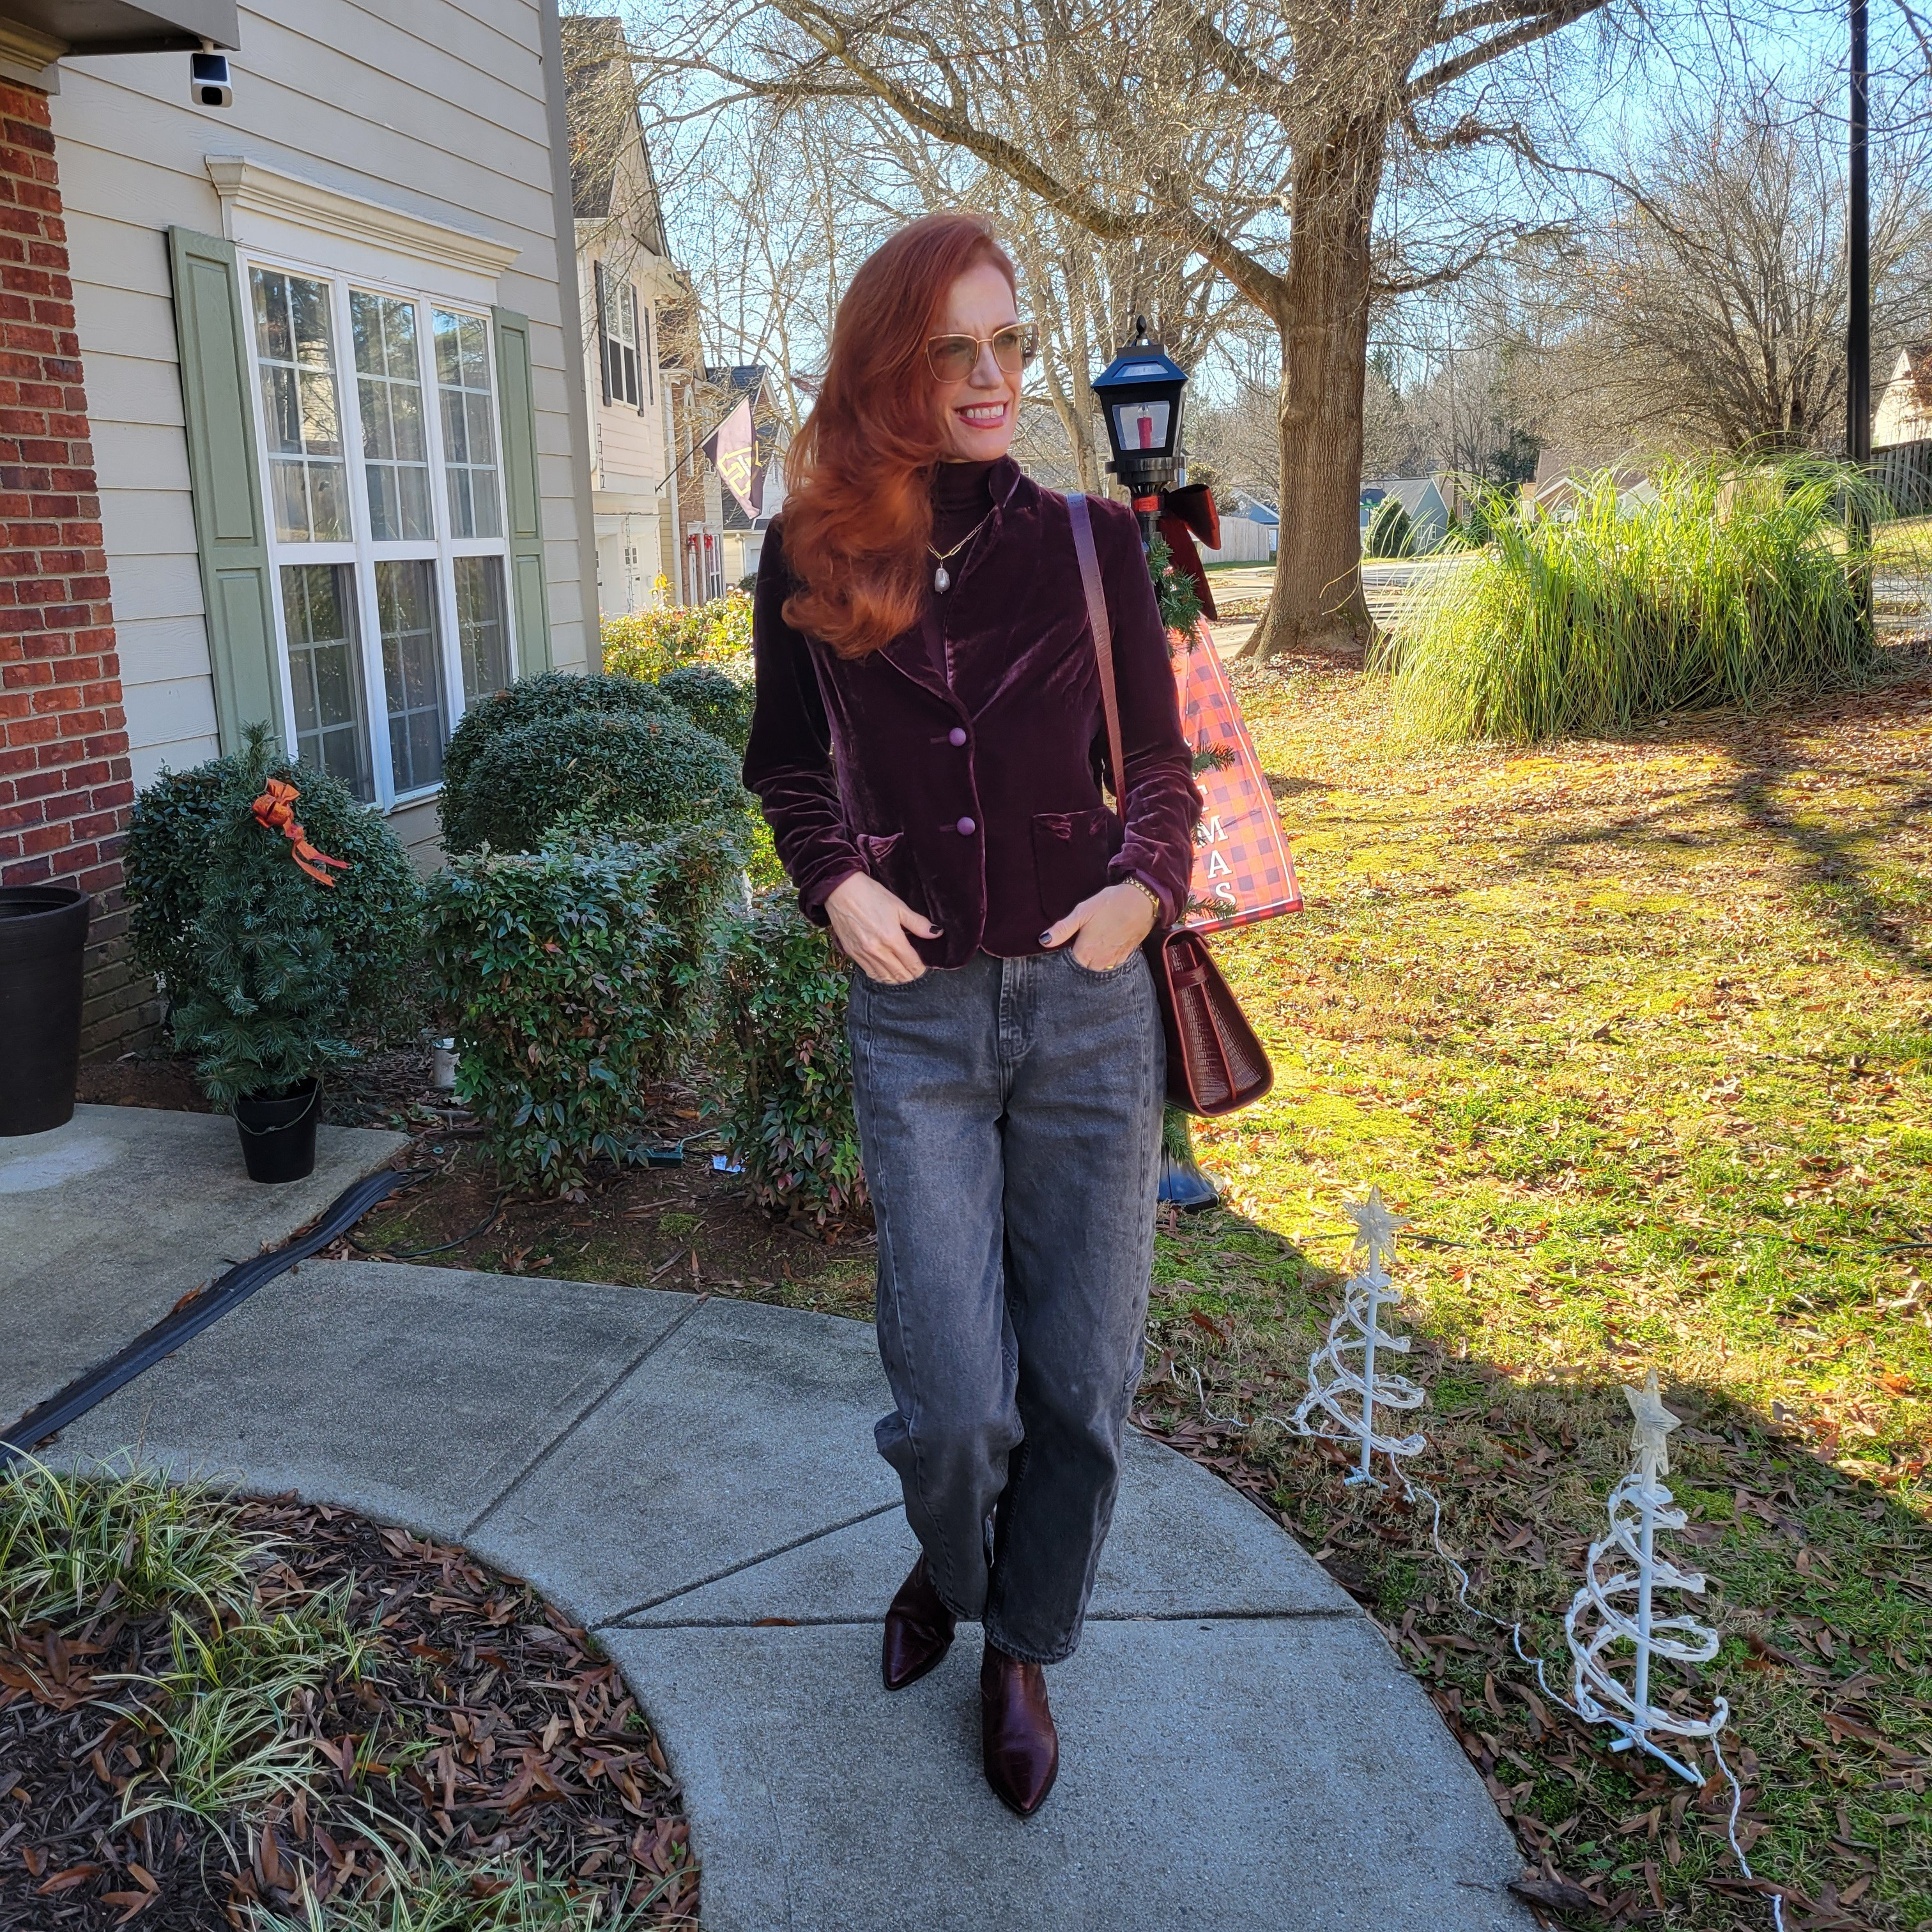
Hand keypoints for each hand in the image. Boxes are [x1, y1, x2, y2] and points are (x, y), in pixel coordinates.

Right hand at [825, 872, 938, 982]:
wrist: (841, 891)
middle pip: (900, 975)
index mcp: (892, 938)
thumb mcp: (898, 906)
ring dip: (896, 979)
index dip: (921, 968)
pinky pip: (870, 973)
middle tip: (916, 971)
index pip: (912, 964)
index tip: (924, 967)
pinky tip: (886, 972)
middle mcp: (878, 951)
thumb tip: (936, 933)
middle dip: (911, 975)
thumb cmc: (871, 895)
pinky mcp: (852, 954)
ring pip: (885, 978)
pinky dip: (881, 976)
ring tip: (903, 974)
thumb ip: (918, 923)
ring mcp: (863, 954)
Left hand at [1041, 881, 1158, 971]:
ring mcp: (1115, 959)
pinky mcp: (1127, 955)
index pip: (1070, 963)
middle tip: (1084, 941)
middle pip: (1085, 967)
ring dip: (1095, 960)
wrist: (1142, 900)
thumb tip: (1044, 941)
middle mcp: (1100, 960)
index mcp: (1086, 951)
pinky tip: (1109, 945)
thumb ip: (1062, 929)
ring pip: (1099, 967)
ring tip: (1096, 943)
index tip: (1071, 943)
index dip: (1069, 953)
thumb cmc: (1109, 903)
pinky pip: (1114, 964)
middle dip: (1082, 958)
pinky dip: (1109, 958)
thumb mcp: (1082, 912)